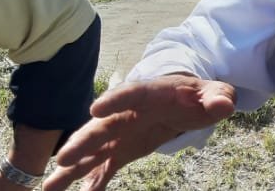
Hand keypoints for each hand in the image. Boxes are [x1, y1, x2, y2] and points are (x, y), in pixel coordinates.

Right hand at [42, 75, 235, 190]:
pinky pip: (104, 168)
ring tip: (49, 186)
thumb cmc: (198, 95)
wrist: (184, 102)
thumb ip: (218, 97)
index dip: (114, 100)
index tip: (95, 110)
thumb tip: (225, 104)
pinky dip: (93, 181)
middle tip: (63, 157)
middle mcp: (127, 113)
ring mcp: (120, 134)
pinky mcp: (121, 151)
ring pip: (93, 151)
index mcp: (151, 94)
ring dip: (72, 167)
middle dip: (83, 141)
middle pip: (102, 127)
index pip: (131, 94)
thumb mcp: (214, 93)